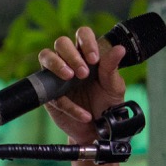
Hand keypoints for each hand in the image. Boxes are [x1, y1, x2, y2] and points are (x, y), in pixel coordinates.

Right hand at [36, 26, 127, 143]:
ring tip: (70, 78)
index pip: (82, 35)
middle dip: (71, 54)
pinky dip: (68, 104)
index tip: (94, 59)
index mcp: (87, 55)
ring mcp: (56, 76)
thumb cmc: (106, 104)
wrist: (99, 130)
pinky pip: (50, 91)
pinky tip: (83, 114)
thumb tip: (120, 49)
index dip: (86, 42)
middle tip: (83, 73)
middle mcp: (70, 61)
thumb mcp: (113, 87)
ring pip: (46, 56)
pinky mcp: (49, 94)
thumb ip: (112, 68)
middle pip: (61, 42)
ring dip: (57, 64)